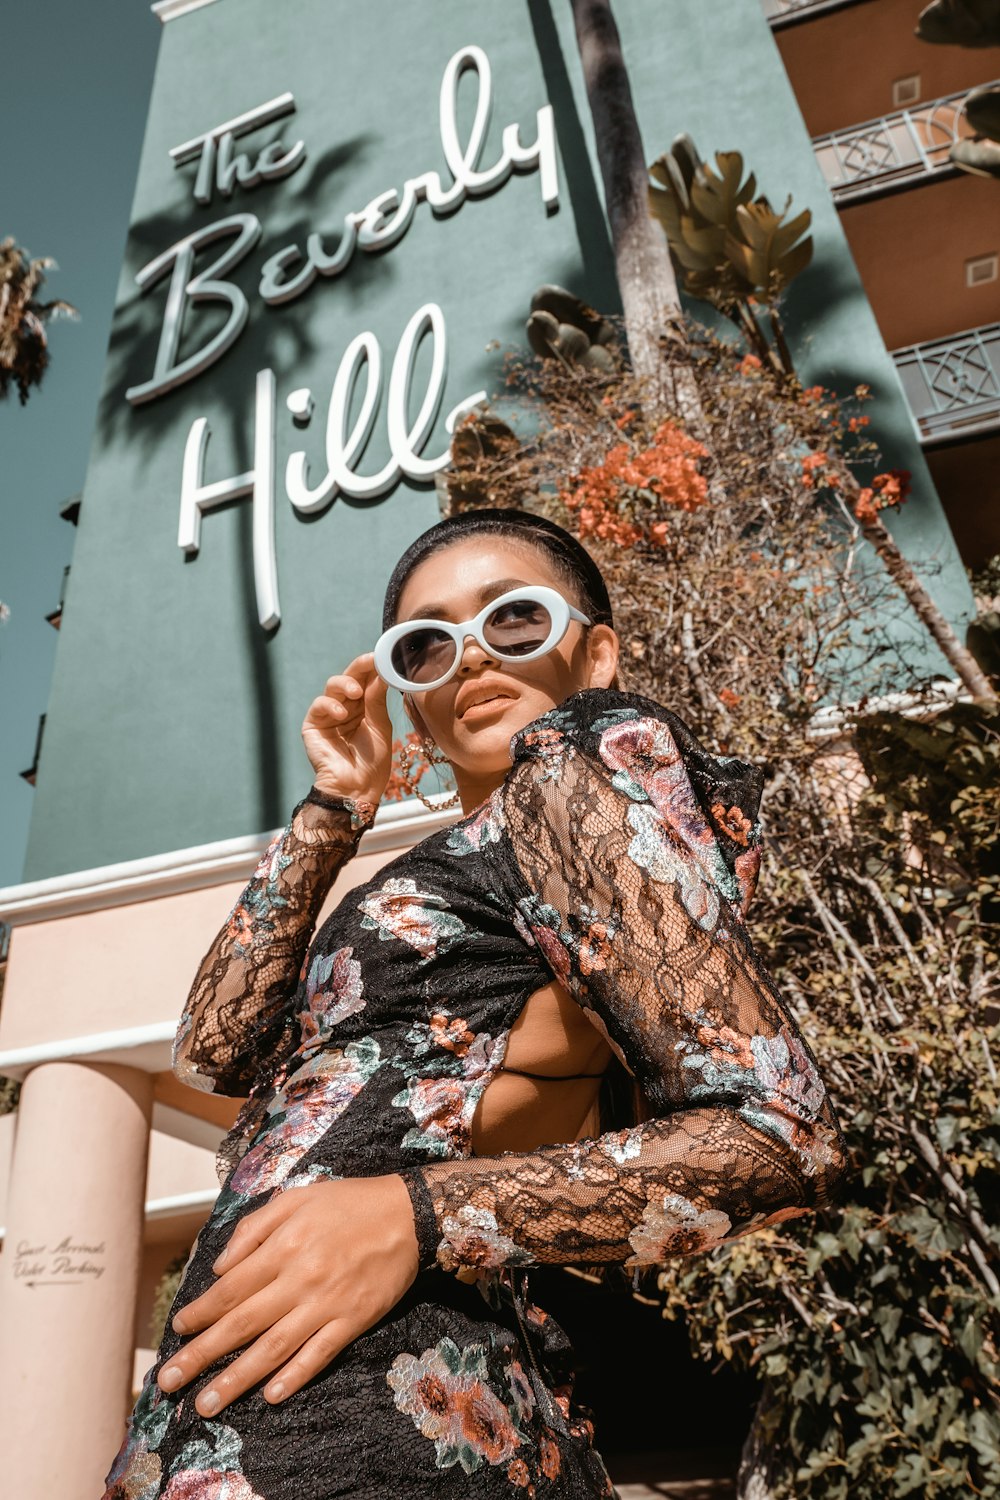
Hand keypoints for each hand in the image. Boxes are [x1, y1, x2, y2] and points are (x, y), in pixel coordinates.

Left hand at [156, 1175, 419, 1413]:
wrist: (408, 1214)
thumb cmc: (348, 1203)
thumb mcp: (297, 1198)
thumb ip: (254, 1228)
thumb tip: (221, 1267)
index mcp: (284, 1245)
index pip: (231, 1288)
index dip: (201, 1312)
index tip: (178, 1329)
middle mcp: (300, 1278)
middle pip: (242, 1323)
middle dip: (202, 1355)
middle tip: (169, 1382)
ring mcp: (327, 1303)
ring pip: (274, 1348)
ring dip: (237, 1378)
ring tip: (207, 1402)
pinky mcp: (353, 1320)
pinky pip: (319, 1354)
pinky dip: (295, 1376)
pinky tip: (271, 1395)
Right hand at [301, 654, 392, 806]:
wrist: (357, 789)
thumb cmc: (372, 763)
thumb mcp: (380, 726)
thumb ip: (377, 699)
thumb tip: (382, 672)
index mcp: (363, 707)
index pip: (366, 680)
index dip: (373, 666)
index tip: (383, 655)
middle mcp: (345, 707)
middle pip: (349, 678)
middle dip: (360, 667)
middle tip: (371, 661)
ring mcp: (328, 715)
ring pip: (333, 687)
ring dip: (345, 684)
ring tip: (356, 693)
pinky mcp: (313, 725)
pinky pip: (319, 705)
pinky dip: (330, 705)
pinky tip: (342, 714)